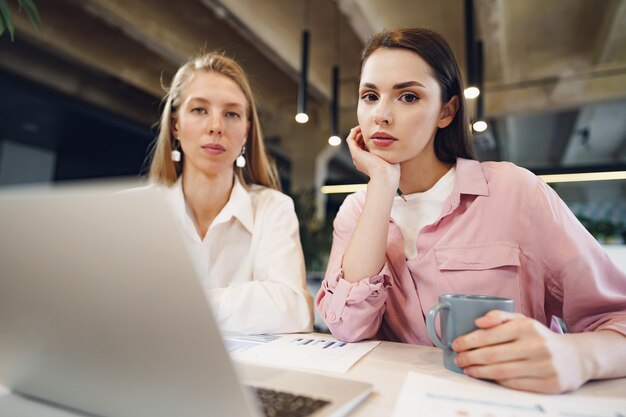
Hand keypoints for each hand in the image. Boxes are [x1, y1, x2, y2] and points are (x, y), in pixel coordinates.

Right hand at [346, 126, 399, 186]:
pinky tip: (360, 127)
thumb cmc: (391, 170)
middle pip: (358, 144)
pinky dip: (354, 132)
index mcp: (367, 163)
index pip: (364, 148)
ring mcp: (356, 157)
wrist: (386, 175)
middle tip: (368, 127)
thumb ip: (389, 152)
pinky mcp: (355, 153)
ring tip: (364, 126)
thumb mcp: (390, 158)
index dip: (367, 139)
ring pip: (353, 141)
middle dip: (362, 134)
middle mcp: (360, 160)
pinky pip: (350, 140)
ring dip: (358, 132)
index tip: (374, 133)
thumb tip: (393, 144)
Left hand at [451, 310, 589, 392]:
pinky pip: (514, 384)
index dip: (468, 341)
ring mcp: (544, 367)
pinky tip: (486, 377)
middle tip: (458, 359)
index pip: (489, 335)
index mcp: (527, 327)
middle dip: (469, 358)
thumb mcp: (523, 320)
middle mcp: (536, 346)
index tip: (456, 345)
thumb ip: (499, 316)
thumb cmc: (541, 338)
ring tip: (467, 369)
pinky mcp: (548, 385)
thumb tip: (477, 321)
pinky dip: (496, 381)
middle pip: (491, 355)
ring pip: (500, 372)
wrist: (576, 357)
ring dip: (479, 372)